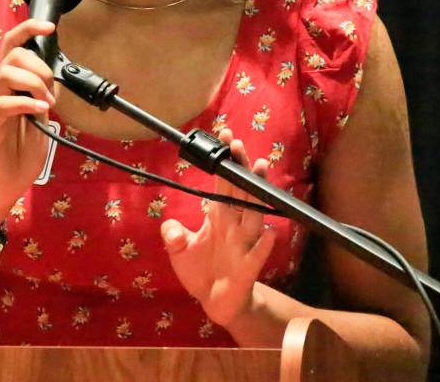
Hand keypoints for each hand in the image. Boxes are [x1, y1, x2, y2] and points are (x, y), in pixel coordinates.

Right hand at [0, 18, 57, 214]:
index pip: (12, 47)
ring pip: (6, 74)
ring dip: (33, 82)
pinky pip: (3, 104)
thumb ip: (45, 101)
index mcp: (9, 87)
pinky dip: (26, 103)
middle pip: (12, 55)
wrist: (1, 189)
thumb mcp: (41, 124)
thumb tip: (55, 85)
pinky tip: (40, 111)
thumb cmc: (18, 156)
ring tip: (46, 103)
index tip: (49, 26)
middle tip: (50, 90)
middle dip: (39, 65)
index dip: (28, 29)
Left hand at [160, 128, 275, 328]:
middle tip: (238, 144)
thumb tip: (170, 226)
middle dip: (240, 168)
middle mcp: (234, 225)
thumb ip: (173, 235)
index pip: (223, 183)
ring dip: (257, 192)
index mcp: (219, 216)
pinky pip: (257, 254)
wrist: (215, 303)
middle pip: (240, 191)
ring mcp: (243, 245)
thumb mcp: (179, 251)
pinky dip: (263, 244)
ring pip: (254, 214)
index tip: (224, 136)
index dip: (224, 162)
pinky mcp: (248, 268)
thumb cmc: (201, 271)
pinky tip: (269, 232)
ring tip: (261, 169)